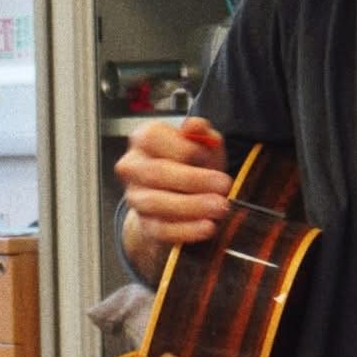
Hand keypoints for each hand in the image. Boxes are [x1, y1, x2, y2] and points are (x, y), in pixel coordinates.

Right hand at [116, 116, 232, 252]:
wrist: (181, 198)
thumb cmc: (193, 164)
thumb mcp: (203, 143)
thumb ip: (201, 132)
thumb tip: (195, 126)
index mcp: (144, 139)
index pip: (155, 140)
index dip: (186, 148)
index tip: (210, 157)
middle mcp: (132, 167)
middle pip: (156, 173)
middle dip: (194, 180)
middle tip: (224, 186)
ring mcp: (135, 198)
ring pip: (156, 203)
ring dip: (192, 206)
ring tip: (220, 207)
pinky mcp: (144, 224)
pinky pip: (161, 230)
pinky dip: (187, 230)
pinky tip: (208, 227)